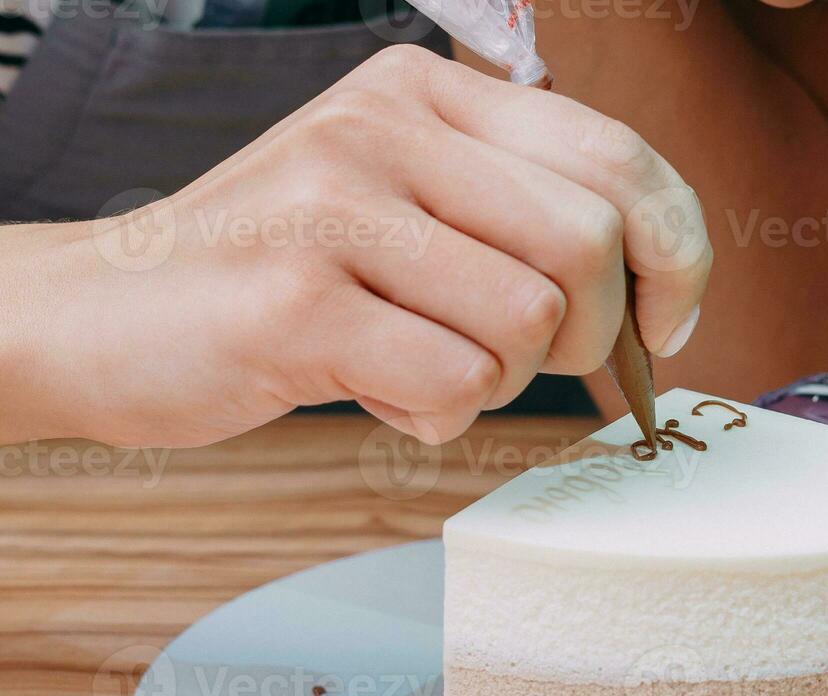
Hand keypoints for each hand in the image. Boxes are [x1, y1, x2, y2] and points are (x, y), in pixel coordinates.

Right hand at [0, 45, 711, 447]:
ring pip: (528, 322)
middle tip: (524, 359)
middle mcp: (384, 127)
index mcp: (427, 93)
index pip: (619, 157)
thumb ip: (514, 212)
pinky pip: (453, 386)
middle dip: (586, 336)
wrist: (98, 314)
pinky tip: (371, 390)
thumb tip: (658, 287)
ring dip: (496, 379)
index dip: (677, 255)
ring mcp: (335, 206)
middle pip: (589, 246)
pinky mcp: (296, 300)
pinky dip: (432, 417)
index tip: (666, 323)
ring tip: (416, 362)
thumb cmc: (279, 273)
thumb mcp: (399, 200)